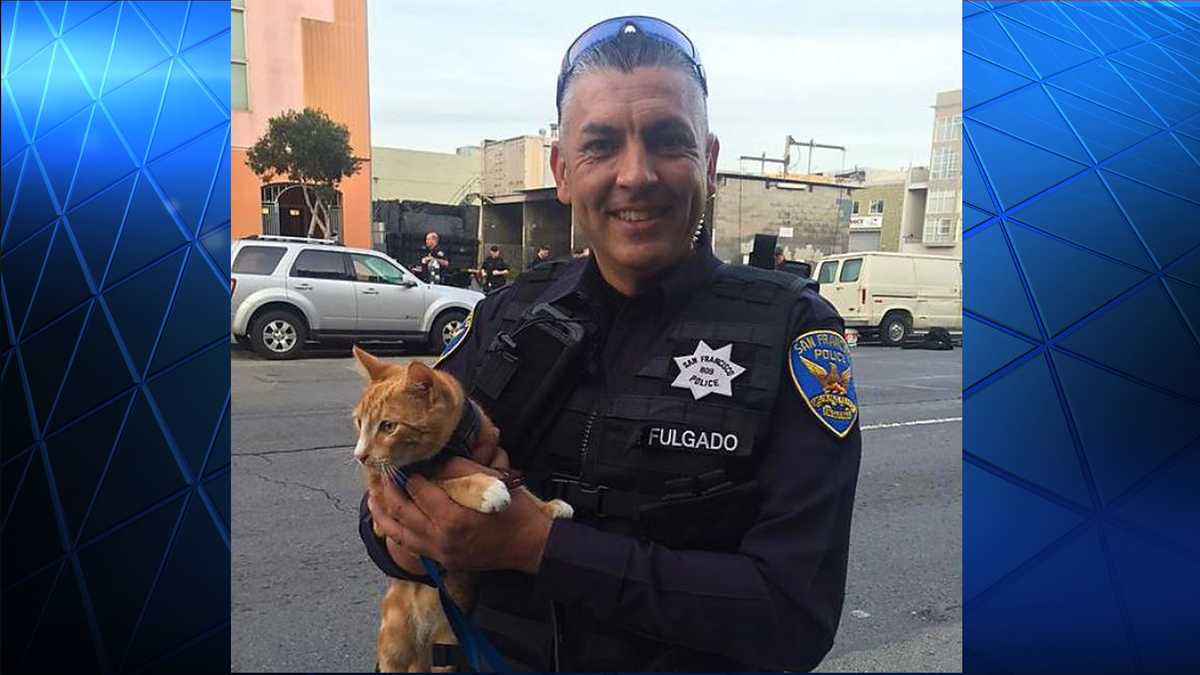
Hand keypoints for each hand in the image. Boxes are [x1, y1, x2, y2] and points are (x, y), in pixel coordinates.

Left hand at [368, 456, 550, 573]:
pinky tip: (389, 520)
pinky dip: (395, 531)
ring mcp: (440, 553)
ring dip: (383, 513)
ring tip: (371, 496)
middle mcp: (441, 539)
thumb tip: (431, 462)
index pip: (418, 491)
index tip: (398, 461)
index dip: (407, 474)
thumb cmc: (513, 510)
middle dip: (386, 490)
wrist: (529, 545)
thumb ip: (457, 469)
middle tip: (377, 473)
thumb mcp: (489, 481)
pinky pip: (409, 545)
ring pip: (399, 533)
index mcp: (453, 518)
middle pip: (401, 512)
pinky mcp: (442, 561)